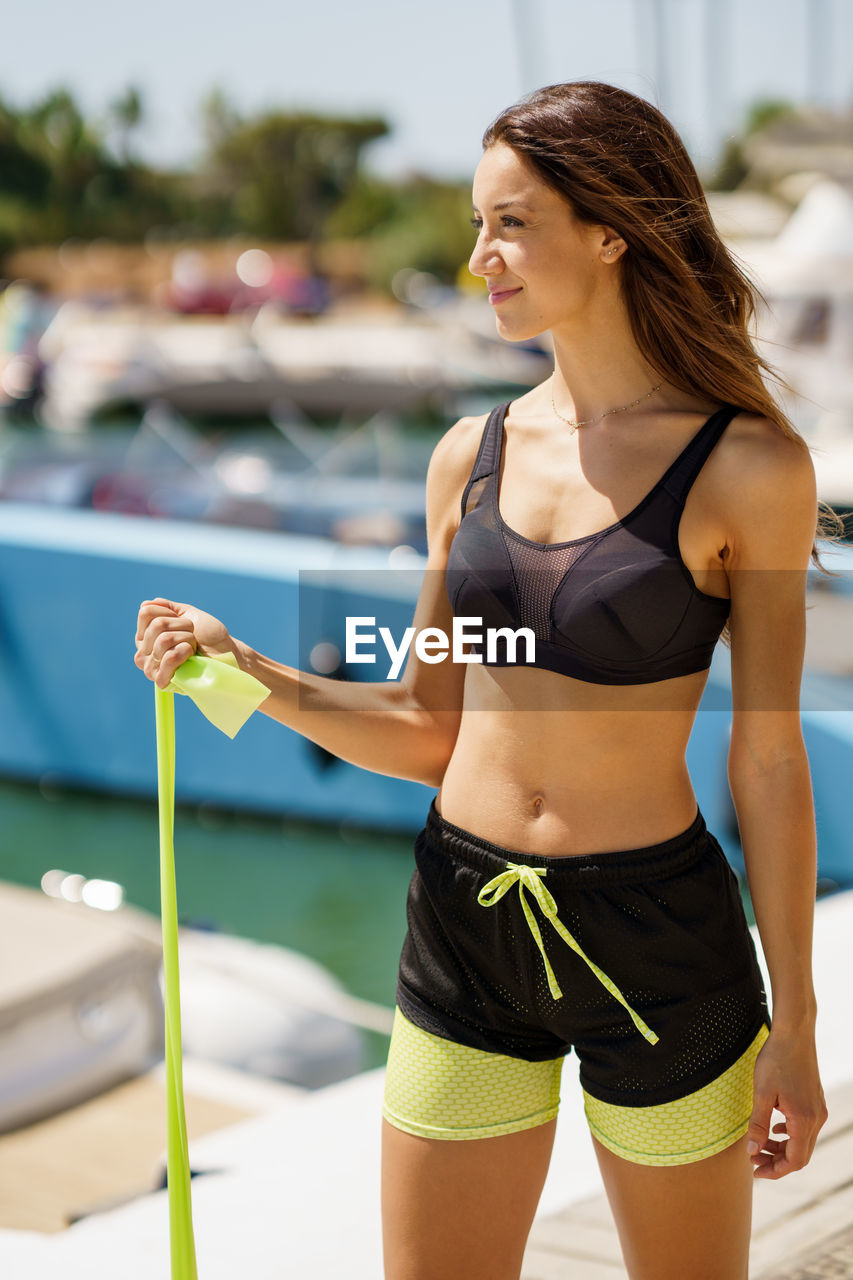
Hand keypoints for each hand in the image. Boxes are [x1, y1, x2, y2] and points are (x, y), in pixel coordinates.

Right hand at [134, 597, 233, 690]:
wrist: (225, 653)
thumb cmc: (207, 635)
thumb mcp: (187, 614)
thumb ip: (165, 607)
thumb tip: (145, 604)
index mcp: (146, 636)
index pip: (146, 613)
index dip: (171, 613)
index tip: (184, 623)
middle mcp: (143, 651)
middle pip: (157, 625)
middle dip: (183, 626)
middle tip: (192, 637)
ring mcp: (150, 668)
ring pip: (164, 639)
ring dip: (188, 639)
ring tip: (193, 648)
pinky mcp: (161, 681)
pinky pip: (169, 658)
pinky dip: (185, 652)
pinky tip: (190, 656)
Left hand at [746, 1029, 827, 1178]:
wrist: (794, 1033)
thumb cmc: (776, 1060)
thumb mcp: (761, 1093)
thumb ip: (758, 1125)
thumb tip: (752, 1151)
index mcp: (804, 1120)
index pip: (794, 1161)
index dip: (775, 1171)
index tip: (756, 1171)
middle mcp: (816, 1119)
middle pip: (800, 1155)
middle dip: (777, 1162)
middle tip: (753, 1160)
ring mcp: (818, 1110)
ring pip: (802, 1141)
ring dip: (782, 1148)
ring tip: (759, 1145)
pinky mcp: (815, 1101)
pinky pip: (805, 1128)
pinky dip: (789, 1134)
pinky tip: (774, 1127)